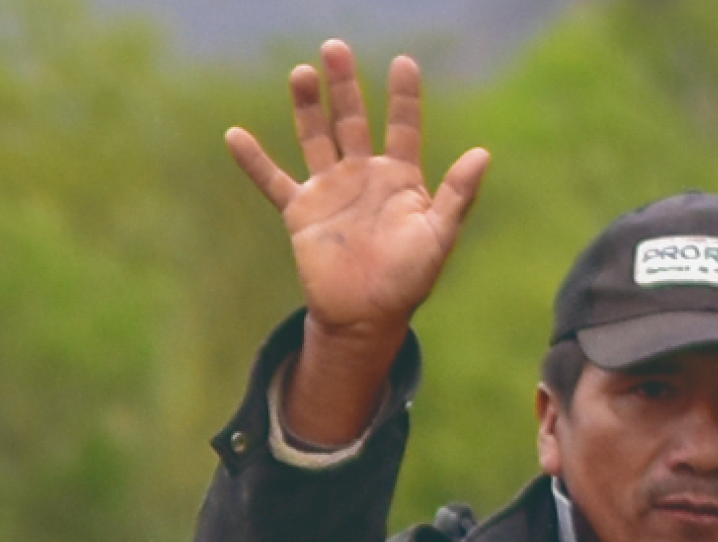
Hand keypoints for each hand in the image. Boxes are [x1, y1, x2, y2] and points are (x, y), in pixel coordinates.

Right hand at [226, 41, 488, 450]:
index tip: (403, 63)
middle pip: (351, 119)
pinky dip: (254, 160)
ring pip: (316, 138)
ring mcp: (330, 190)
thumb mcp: (439, 235)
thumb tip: (483, 153)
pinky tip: (234, 135)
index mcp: (400, 176)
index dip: (403, 95)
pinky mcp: (301, 212)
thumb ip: (457, 194)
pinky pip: (273, 180)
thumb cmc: (410, 279)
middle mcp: (362, 174)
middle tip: (335, 48)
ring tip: (301, 72)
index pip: (402, 125)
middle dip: (344, 85)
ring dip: (306, 106)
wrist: (367, 317)